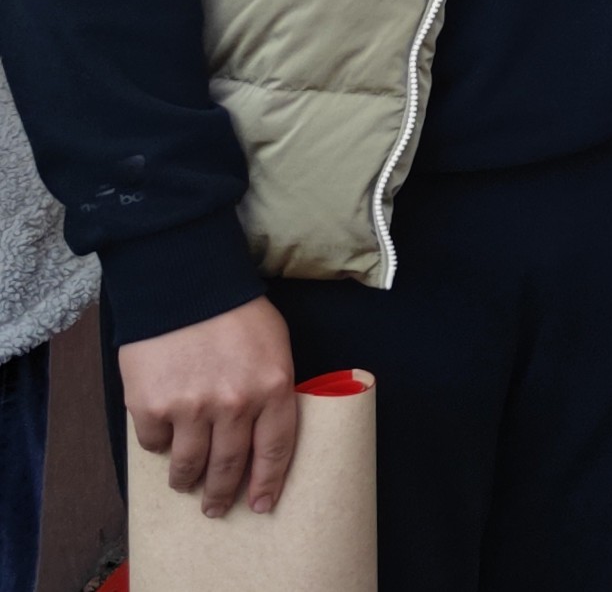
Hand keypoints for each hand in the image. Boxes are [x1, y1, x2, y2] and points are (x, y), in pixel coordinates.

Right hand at [120, 298, 298, 518]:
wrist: (182, 286)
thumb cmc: (234, 314)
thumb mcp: (273, 347)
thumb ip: (270, 389)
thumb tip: (259, 433)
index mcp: (273, 388)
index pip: (276, 451)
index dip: (268, 484)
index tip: (262, 505)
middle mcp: (235, 405)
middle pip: (230, 467)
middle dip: (222, 495)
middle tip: (216, 509)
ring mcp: (191, 409)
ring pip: (188, 466)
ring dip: (187, 481)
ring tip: (185, 484)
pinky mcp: (151, 407)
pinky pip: (154, 444)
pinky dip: (158, 445)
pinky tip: (162, 438)